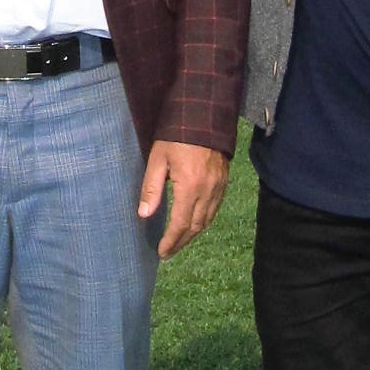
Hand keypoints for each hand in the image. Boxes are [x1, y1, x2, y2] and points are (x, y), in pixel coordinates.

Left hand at [138, 141, 229, 259]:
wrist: (204, 117)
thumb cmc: (175, 136)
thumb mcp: (157, 160)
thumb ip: (151, 189)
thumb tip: (144, 215)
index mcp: (190, 186)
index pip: (180, 223)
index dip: (171, 240)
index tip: (161, 252)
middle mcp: (207, 191)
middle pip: (195, 226)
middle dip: (181, 242)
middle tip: (168, 252)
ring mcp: (219, 187)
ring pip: (207, 220)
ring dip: (193, 234)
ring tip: (179, 243)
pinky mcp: (224, 182)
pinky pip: (215, 209)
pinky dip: (204, 221)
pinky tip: (195, 224)